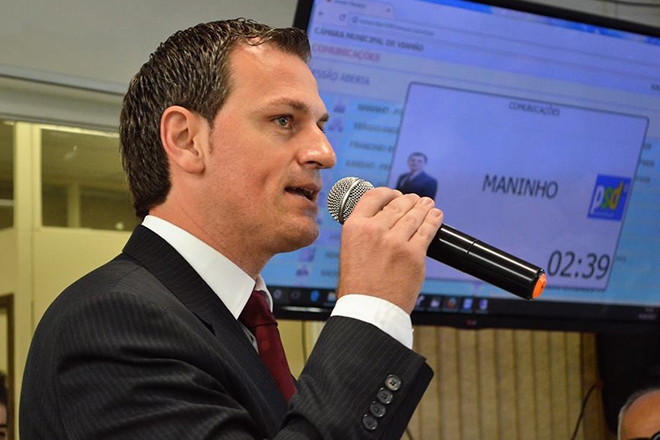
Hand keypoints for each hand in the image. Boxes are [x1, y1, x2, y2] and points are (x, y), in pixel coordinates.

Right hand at [337, 187, 442, 313]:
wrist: (369, 310)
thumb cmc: (359, 287)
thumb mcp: (351, 251)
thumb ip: (365, 232)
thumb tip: (384, 219)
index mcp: (354, 228)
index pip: (374, 196)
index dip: (388, 192)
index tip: (395, 195)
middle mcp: (374, 230)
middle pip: (398, 204)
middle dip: (410, 200)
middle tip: (415, 200)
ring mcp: (396, 241)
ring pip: (415, 215)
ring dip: (424, 208)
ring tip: (428, 205)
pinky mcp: (414, 254)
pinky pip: (428, 231)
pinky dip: (434, 221)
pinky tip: (436, 217)